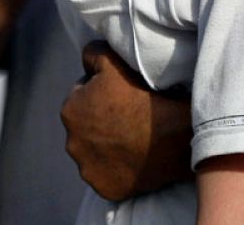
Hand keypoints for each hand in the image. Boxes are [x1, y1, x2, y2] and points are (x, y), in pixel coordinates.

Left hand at [61, 41, 193, 201]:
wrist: (174, 138)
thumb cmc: (143, 97)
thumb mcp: (113, 63)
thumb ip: (92, 55)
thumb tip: (85, 58)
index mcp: (69, 111)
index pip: (82, 98)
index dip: (102, 94)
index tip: (121, 97)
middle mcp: (71, 142)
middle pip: (87, 127)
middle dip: (101, 122)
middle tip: (128, 118)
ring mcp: (87, 169)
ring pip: (94, 152)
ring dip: (106, 146)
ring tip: (132, 138)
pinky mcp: (103, 188)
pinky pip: (106, 175)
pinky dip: (116, 169)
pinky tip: (133, 159)